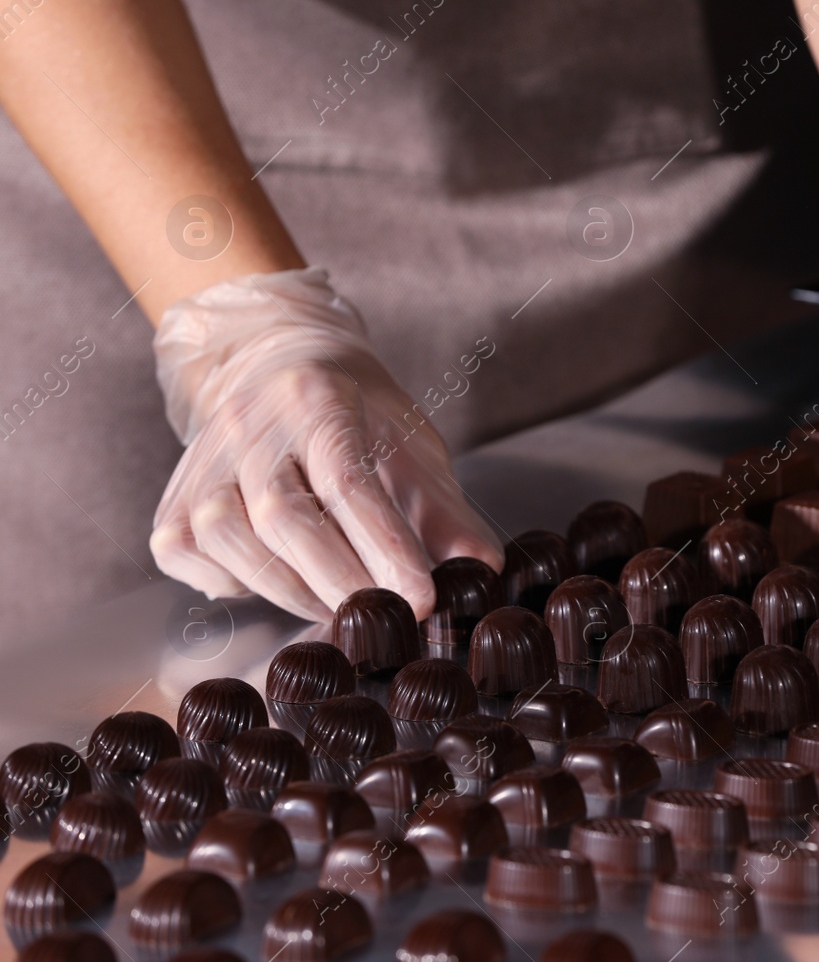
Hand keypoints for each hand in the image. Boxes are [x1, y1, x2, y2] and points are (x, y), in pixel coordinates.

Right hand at [150, 269, 502, 620]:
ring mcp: (201, 460)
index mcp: (316, 397)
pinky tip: (277, 580)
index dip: (384, 546)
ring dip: (292, 589)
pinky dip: (235, 583)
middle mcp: (248, 423)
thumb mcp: (411, 447)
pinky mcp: (170, 500)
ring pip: (231, 540)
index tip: (420, 598)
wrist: (280, 369)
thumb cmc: (358, 416)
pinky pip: (190, 555)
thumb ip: (443, 510)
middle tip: (383, 616)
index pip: (347, 481)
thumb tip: (482, 568)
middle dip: (341, 580)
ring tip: (340, 604)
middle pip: (284, 517)